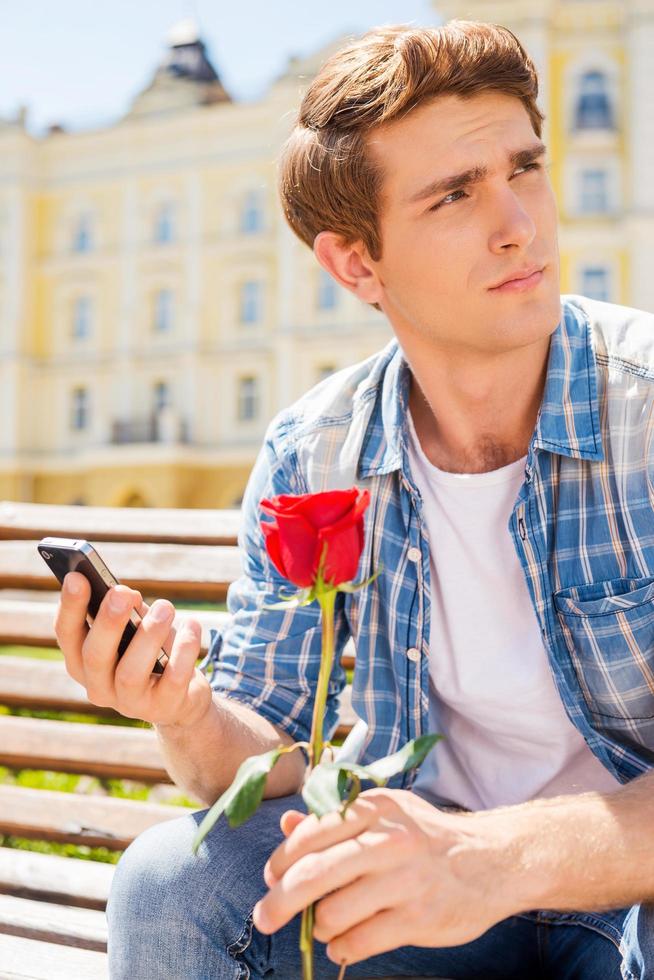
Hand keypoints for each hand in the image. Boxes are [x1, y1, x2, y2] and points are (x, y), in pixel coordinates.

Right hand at [54, 571, 212, 727]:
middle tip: (122, 592)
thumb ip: (128, 612)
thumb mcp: (137, 629)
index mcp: (83, 662)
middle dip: (108, 622)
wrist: (182, 697)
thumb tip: (127, 594)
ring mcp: (130, 703)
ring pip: (130, 672)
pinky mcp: (163, 707)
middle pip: (94, 656)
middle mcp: (99, 687)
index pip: (67, 635)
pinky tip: (191, 625)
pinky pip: (173, 679)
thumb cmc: (151, 652)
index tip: (77, 576)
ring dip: (148, 635)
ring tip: (165, 608)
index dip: (70, 607)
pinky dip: (183, 648)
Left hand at [253, 787, 521, 966]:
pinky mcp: (418, 918)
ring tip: (326, 924)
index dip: (282, 858)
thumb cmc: (427, 836)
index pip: (313, 832)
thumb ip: (336, 820)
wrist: (492, 860)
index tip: (270, 876)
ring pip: (333, 913)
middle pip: (314, 874)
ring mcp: (405, 880)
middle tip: (264, 917)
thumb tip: (286, 826)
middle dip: (279, 900)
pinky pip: (359, 942)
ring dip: (319, 926)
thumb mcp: (386, 813)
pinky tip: (345, 943)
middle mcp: (389, 840)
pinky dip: (342, 948)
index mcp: (376, 808)